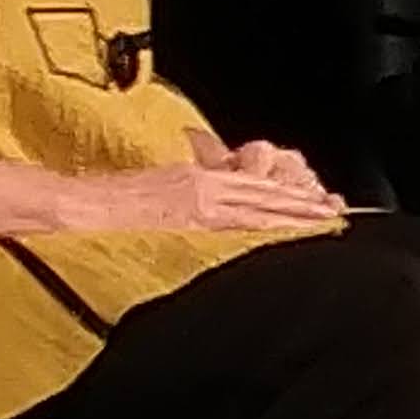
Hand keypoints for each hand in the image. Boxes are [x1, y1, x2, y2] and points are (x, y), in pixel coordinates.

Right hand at [81, 130, 345, 234]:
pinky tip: (286, 238)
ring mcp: (201, 206)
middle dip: (302, 206)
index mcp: (199, 180)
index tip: (315, 203)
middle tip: (334, 213)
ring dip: (294, 217)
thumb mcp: (160, 188)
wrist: (85, 206)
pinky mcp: (191, 221)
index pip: (256, 188)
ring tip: (323, 223)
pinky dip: (266, 230)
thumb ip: (192, 198)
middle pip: (266, 196)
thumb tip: (209, 210)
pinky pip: (238, 227)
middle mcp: (206, 189)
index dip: (288, 196)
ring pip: (260, 210)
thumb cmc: (113, 201)